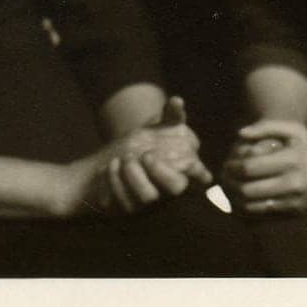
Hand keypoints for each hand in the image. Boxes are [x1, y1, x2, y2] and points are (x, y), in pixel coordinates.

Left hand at [69, 96, 211, 215]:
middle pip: (177, 187)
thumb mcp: (160, 126)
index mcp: (182, 168)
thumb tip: (177, 100)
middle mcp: (168, 186)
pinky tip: (108, 167)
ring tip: (125, 159)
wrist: (115, 160)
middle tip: (146, 155)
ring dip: (136, 177)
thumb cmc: (148, 142)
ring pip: (148, 196)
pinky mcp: (130, 206)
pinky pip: (124, 201)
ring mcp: (150, 197)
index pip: (198, 173)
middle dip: (163, 171)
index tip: (173, 153)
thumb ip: (171, 114)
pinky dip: (114, 182)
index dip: (194, 169)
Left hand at [221, 119, 306, 215]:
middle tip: (224, 178)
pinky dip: (250, 207)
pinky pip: (264, 213)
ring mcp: (294, 200)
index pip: (249, 168)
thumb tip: (239, 134)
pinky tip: (244, 199)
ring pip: (253, 205)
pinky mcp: (295, 212)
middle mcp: (292, 182)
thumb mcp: (296, 130)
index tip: (227, 164)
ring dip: (236, 198)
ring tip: (230, 189)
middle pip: (247, 189)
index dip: (232, 167)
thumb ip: (266, 127)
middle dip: (230, 184)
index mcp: (290, 159)